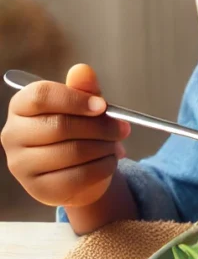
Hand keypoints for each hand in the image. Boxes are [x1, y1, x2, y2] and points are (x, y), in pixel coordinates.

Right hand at [1, 64, 129, 208]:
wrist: (80, 171)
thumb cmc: (79, 131)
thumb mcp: (84, 106)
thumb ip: (84, 89)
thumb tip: (82, 70)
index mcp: (21, 107)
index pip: (40, 96)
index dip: (75, 99)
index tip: (102, 106)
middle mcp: (13, 135)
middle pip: (60, 126)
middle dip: (100, 127)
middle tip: (122, 128)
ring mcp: (22, 165)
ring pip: (73, 152)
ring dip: (105, 147)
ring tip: (115, 144)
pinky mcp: (39, 189)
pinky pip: (79, 176)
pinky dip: (104, 167)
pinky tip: (109, 161)